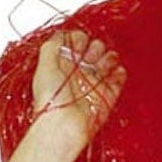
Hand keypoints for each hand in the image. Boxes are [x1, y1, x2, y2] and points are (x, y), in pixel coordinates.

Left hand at [29, 28, 125, 158]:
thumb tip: (61, 34)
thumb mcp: (43, 66)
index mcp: (64, 65)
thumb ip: (52, 46)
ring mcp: (94, 83)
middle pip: (95, 47)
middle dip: (95, 46)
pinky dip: (119, 71)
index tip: (78, 45)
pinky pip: (119, 77)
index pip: (77, 42)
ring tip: (100, 63)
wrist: (62, 127)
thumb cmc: (50, 100)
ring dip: (108, 56)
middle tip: (89, 57)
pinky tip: (113, 71)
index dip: (80, 39)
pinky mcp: (107, 95)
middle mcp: (79, 73)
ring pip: (108, 59)